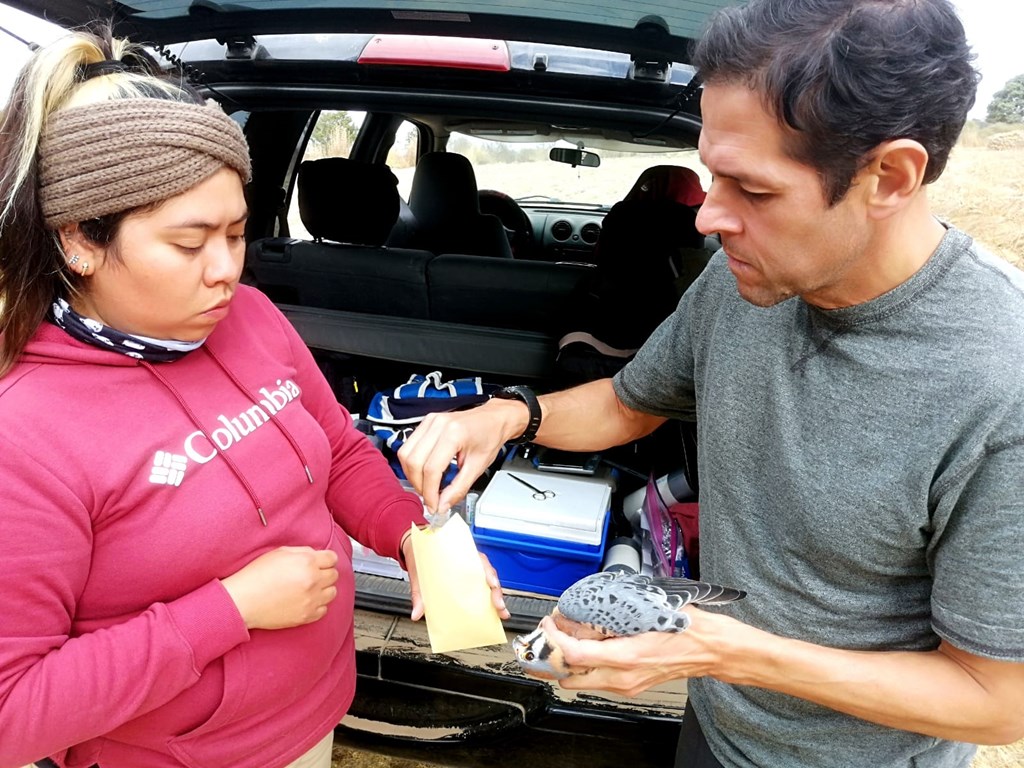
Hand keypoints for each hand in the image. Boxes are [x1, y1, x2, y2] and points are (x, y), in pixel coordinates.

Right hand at [221, 546, 338, 629]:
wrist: (243, 601)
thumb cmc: (256, 576)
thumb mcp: (280, 553)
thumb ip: (302, 551)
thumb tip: (316, 555)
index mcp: (307, 562)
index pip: (332, 558)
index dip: (326, 559)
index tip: (321, 562)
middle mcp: (313, 581)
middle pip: (334, 575)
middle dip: (324, 573)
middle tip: (311, 575)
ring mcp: (311, 600)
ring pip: (332, 593)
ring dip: (323, 589)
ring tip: (309, 588)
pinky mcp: (307, 616)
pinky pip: (324, 610)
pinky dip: (318, 605)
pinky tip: (306, 601)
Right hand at [398, 401, 521, 512]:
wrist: (494, 419)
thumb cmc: (490, 436)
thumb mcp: (478, 467)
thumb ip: (458, 488)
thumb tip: (442, 505)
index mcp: (454, 433)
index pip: (431, 469)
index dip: (430, 492)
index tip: (434, 505)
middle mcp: (438, 424)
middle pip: (414, 462)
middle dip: (419, 485)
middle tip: (430, 497)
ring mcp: (430, 421)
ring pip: (405, 454)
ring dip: (412, 475)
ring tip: (427, 485)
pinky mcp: (426, 423)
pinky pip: (409, 446)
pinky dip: (413, 463)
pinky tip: (426, 471)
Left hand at [403, 531, 509, 621]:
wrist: (415, 549)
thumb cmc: (421, 555)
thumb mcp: (418, 573)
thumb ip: (418, 593)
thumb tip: (417, 613)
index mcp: (460, 553)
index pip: (480, 560)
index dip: (488, 572)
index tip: (492, 583)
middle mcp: (468, 561)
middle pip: (489, 574)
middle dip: (496, 591)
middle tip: (498, 606)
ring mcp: (470, 571)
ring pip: (489, 582)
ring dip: (496, 597)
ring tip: (500, 612)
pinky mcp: (468, 581)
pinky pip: (482, 588)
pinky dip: (488, 600)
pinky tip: (492, 612)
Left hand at [540, 608, 725, 695]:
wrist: (707, 648)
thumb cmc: (683, 627)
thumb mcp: (644, 612)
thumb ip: (610, 615)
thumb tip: (579, 615)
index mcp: (625, 656)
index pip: (574, 654)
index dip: (554, 638)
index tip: (549, 623)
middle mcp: (622, 677)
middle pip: (569, 678)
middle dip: (555, 657)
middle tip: (552, 636)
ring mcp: (626, 686)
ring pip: (581, 681)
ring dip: (570, 662)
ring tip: (569, 639)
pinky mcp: (630, 687)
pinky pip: (597, 680)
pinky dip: (587, 666)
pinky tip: (591, 647)